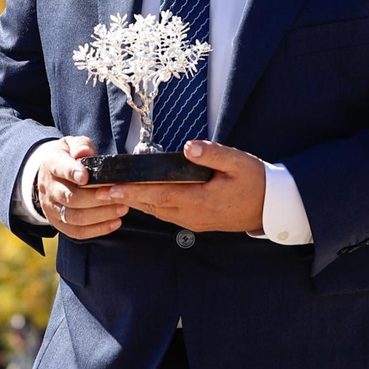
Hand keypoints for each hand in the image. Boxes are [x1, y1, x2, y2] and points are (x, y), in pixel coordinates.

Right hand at [35, 136, 126, 239]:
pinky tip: (115, 222)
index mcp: (52, 165)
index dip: (73, 173)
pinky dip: (98, 229)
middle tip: (118, 195)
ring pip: (76, 218)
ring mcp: (52, 208)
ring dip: (101, 215)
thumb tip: (84, 153)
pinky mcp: (58, 223)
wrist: (49, 174)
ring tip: (122, 208)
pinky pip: (78, 232)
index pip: (60, 168)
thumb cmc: (67, 157)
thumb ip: (80, 146)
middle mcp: (49, 188)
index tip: (86, 177)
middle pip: (71, 198)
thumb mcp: (71, 144)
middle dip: (97, 198)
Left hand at [107, 140, 265, 232]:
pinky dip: (148, 205)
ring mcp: (192, 221)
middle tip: (97, 191)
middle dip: (124, 197)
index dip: (134, 191)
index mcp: (200, 200)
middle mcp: (192, 215)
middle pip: (151, 205)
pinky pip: (165, 213)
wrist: (271, 207)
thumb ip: (213, 154)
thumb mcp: (238, 162)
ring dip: (134, 202)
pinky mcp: (195, 221)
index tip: (111, 188)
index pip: (159, 195)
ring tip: (109, 193)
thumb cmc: (255, 181)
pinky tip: (137, 197)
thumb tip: (189, 147)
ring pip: (156, 211)